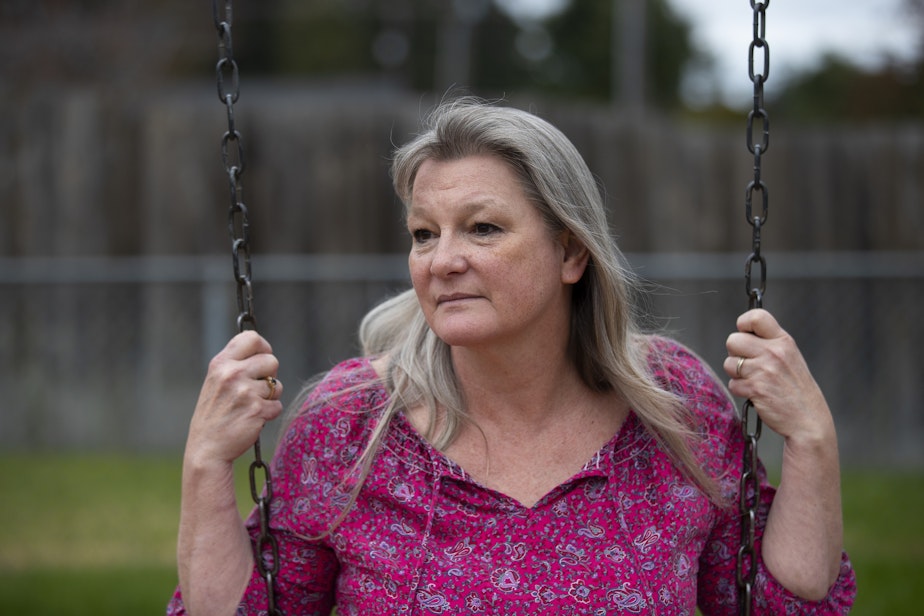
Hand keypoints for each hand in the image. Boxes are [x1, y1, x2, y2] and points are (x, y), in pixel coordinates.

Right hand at [185, 330, 283, 466]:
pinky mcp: (257, 410)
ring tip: (250, 406)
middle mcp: (232, 374)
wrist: (207, 448)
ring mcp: (245, 392)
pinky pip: (277, 405)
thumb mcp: (216, 381)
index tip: (262, 359)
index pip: (252, 338)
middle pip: (272, 361)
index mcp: (220, 363)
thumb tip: (263, 352)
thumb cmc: (214, 414)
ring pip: (276, 385)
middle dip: (269, 375)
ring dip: (269, 397)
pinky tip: (252, 419)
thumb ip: (235, 364)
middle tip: (256, 389)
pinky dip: (269, 414)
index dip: (263, 347)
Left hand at [724, 309, 832, 442]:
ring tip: (754, 380)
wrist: (808, 419)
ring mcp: (764, 370)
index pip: (756, 317)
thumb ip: (770, 343)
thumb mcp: (790, 357)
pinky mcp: (755, 389)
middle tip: (748, 364)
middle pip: (733, 340)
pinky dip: (741, 390)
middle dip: (735, 353)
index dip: (743, 324)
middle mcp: (773, 353)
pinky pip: (733, 384)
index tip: (746, 334)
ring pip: (729, 363)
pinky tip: (756, 393)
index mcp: (783, 341)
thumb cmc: (796, 388)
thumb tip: (742, 333)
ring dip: (736, 374)